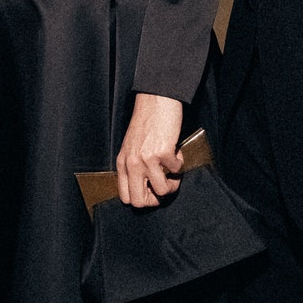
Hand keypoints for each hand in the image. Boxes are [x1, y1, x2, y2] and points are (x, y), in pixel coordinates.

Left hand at [116, 93, 185, 208]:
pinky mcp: (163, 152)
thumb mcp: (131, 147)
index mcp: (122, 164)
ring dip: (173, 183)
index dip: (143, 200)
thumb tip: (146, 188)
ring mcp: (147, 159)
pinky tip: (176, 151)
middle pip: (140, 202)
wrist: (156, 100)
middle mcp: (132, 164)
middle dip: (157, 198)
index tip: (152, 191)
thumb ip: (133, 166)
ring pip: (162, 191)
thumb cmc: (146, 122)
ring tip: (173, 170)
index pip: (126, 198)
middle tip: (165, 185)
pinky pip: (176, 170)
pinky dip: (180, 163)